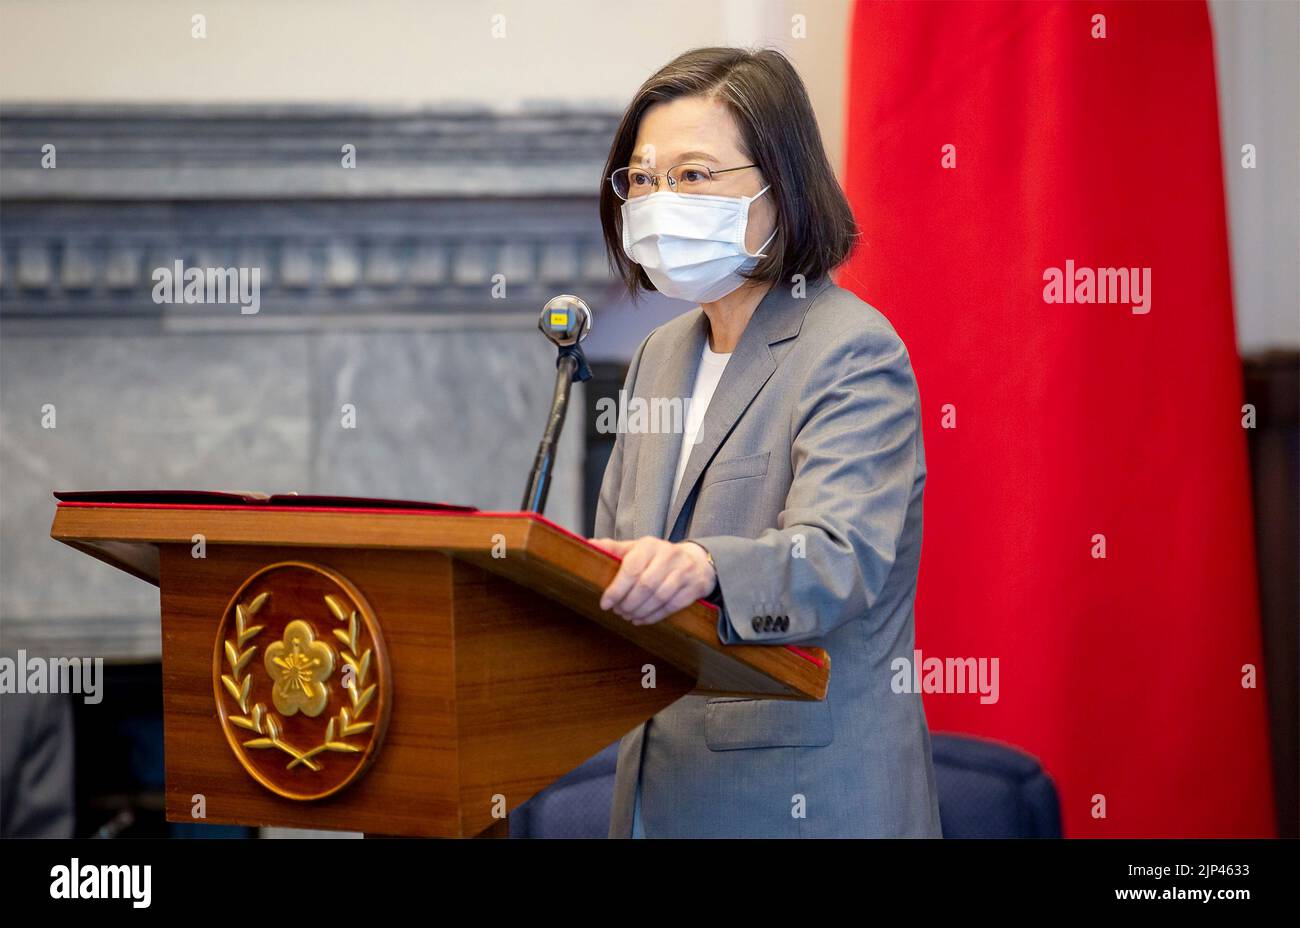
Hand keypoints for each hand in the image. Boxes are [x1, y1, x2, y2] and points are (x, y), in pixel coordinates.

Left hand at [588, 536, 716, 625]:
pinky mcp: (694, 587)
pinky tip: (642, 619)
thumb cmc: (658, 557)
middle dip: (628, 603)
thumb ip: (613, 548)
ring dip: (640, 611)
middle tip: (618, 611)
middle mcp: (668, 555)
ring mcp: (684, 571)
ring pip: (659, 597)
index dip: (617, 589)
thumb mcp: (636, 549)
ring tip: (628, 616)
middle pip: (646, 585)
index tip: (605, 603)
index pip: (631, 568)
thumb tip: (587, 544)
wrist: (696, 561)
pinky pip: (672, 606)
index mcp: (649, 545)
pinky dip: (654, 616)